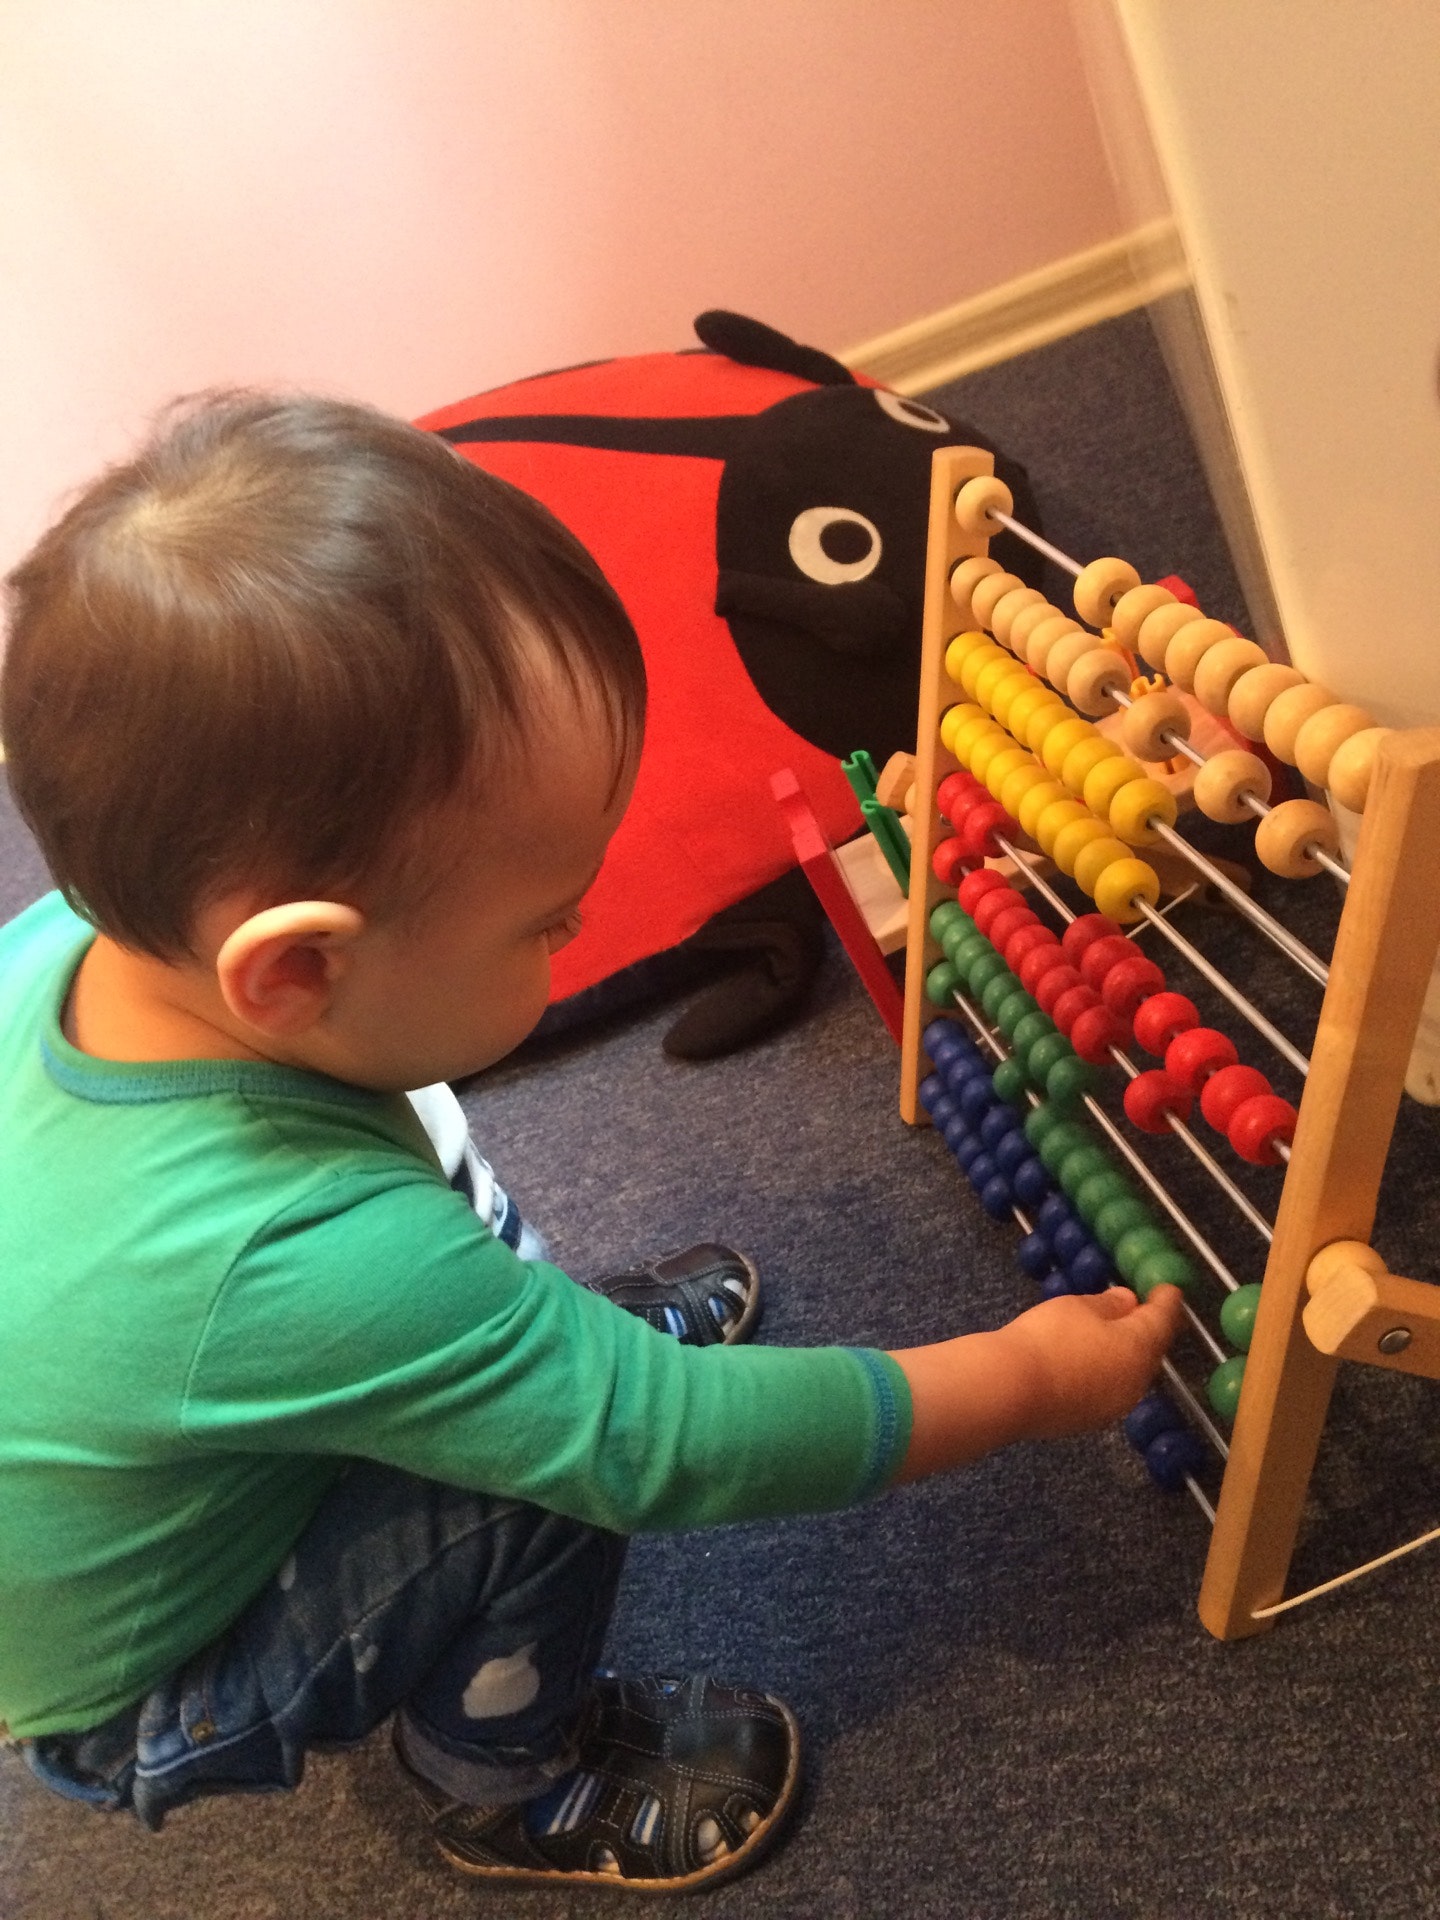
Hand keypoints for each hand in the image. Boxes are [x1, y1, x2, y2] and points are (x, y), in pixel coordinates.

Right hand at [999, 1285, 1185, 1438]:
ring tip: (1109, 1333)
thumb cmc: (1049, 1338)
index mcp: (1140, 1348)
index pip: (1162, 1320)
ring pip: (1128, 1373)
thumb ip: (1108, 1305)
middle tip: (1137, 1309)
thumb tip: (1128, 1304)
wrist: (1010, 1390)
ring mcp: (1113, 1406)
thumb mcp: (1078, 1307)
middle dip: (1145, 1329)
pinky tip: (1087, 1361)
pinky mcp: (1089, 1421)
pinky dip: (1105, 1371)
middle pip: (1148, 1350)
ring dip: (1124, 1352)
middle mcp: (1136, 1382)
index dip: (1167, 1301)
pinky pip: (1107, 1389)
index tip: (1170, 1289)